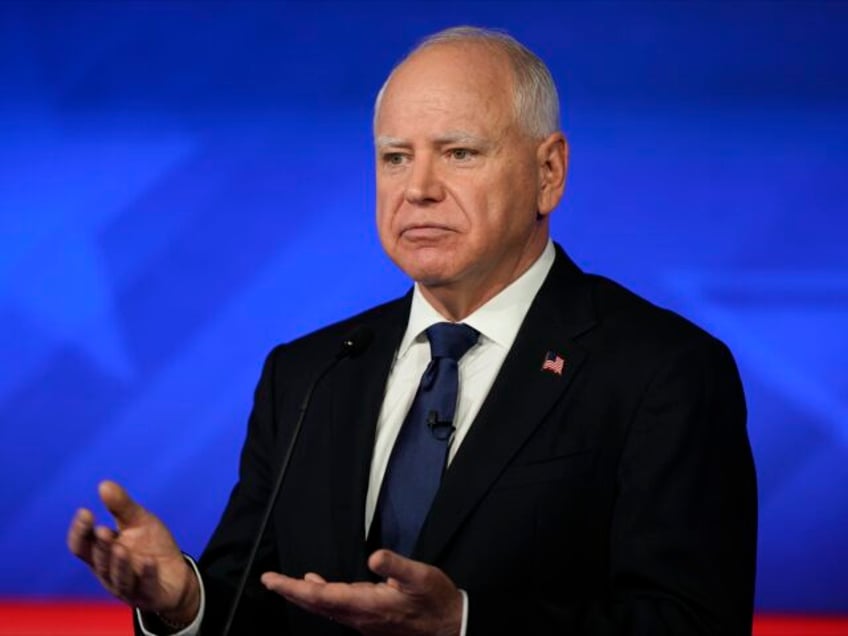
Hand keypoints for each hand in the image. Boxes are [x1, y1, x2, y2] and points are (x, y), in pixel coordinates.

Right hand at [66, 480, 199, 623]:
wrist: (176, 574)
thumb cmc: (151, 546)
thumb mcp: (139, 522)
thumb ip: (121, 507)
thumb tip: (104, 484)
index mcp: (102, 554)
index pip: (81, 546)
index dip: (80, 531)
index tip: (86, 511)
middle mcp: (110, 573)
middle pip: (99, 562)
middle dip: (101, 547)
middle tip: (103, 530)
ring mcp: (129, 587)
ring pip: (119, 578)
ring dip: (119, 564)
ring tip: (120, 547)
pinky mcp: (149, 596)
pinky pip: (146, 587)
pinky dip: (147, 575)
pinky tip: (150, 562)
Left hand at [261, 549, 462, 635]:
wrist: (450, 626)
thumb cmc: (436, 601)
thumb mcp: (421, 577)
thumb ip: (396, 567)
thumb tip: (374, 557)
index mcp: (367, 605)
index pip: (321, 596)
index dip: (294, 588)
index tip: (273, 580)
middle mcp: (360, 617)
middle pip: (316, 605)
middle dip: (291, 592)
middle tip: (269, 580)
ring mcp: (364, 622)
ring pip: (325, 608)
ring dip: (303, 596)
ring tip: (286, 584)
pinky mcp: (370, 621)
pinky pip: (337, 609)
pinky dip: (321, 597)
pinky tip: (320, 587)